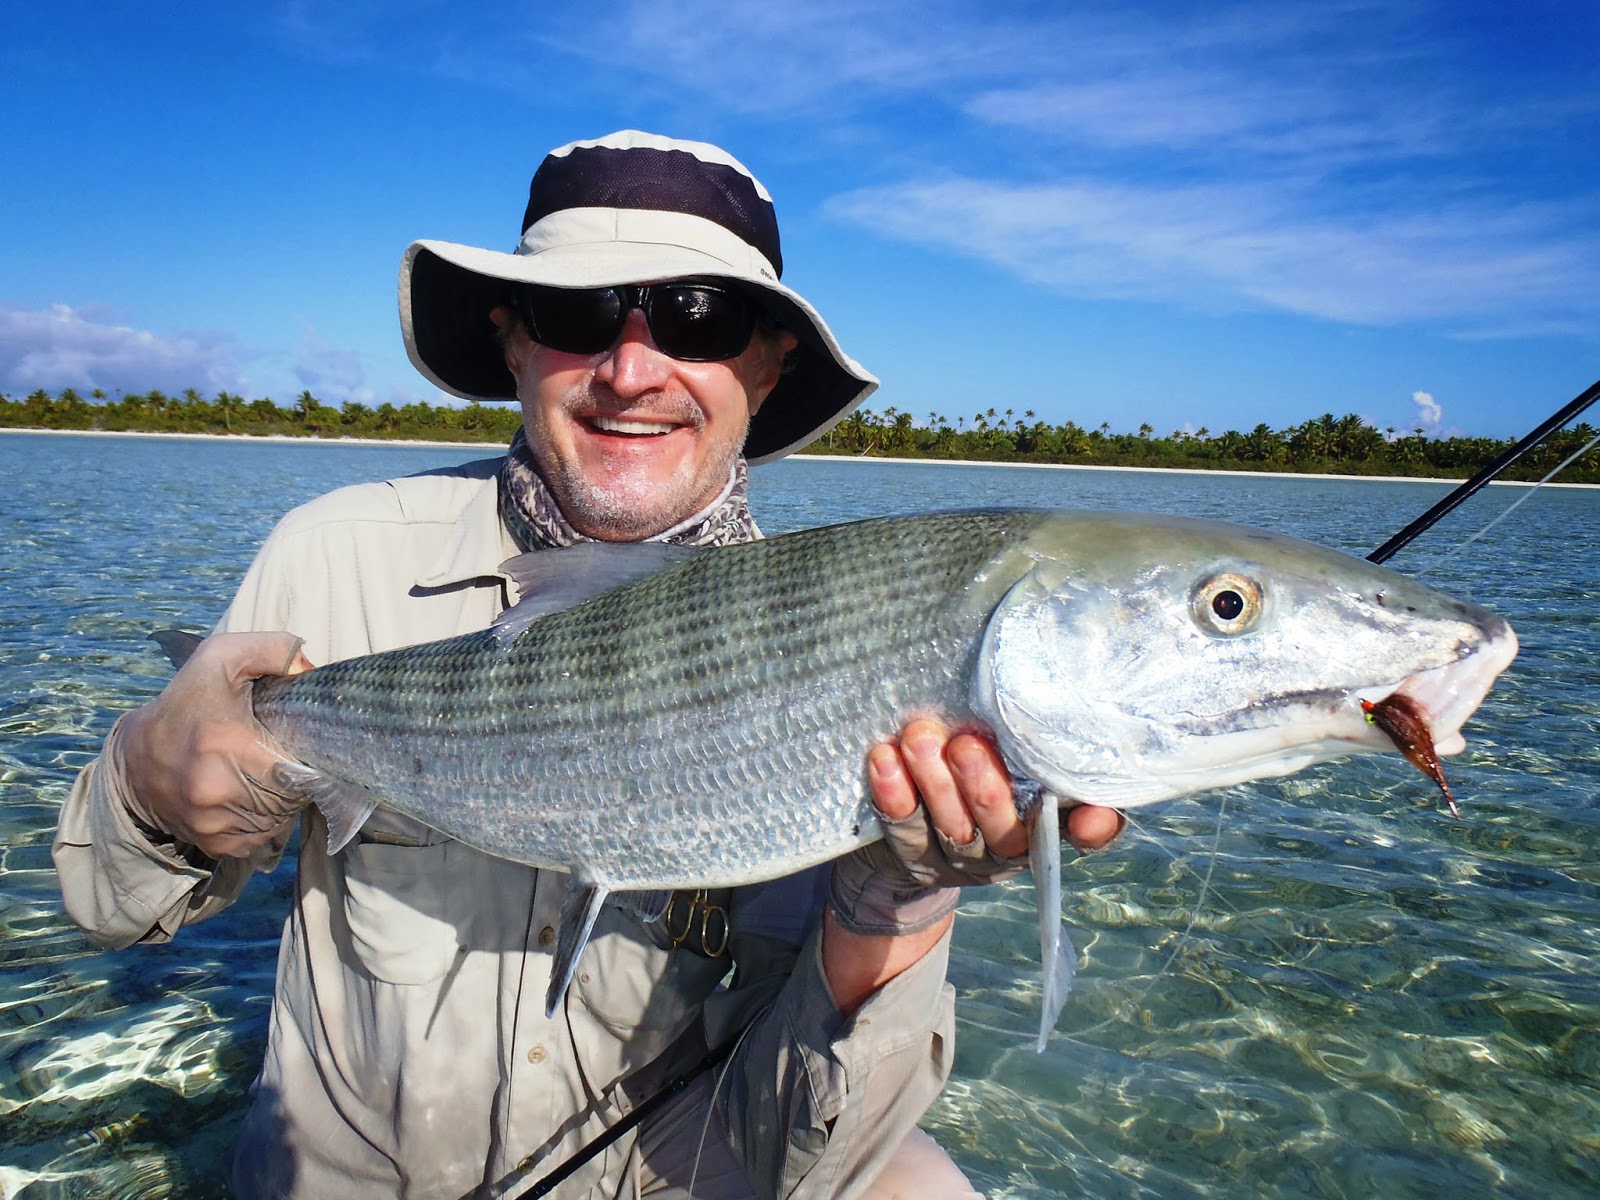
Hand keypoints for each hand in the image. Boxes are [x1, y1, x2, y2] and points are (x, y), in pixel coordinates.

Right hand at [118, 632, 314, 858]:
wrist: (135, 758)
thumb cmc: (187, 703)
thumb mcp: (221, 657)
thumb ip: (273, 649)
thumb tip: (309, 668)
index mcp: (228, 742)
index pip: (303, 763)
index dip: (309, 754)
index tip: (296, 742)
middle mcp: (219, 789)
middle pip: (295, 793)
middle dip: (298, 776)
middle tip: (281, 757)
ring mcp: (215, 822)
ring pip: (281, 818)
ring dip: (281, 801)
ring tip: (263, 775)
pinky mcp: (213, 843)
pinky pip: (259, 838)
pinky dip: (263, 822)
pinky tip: (249, 798)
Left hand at [866, 717, 1127, 875]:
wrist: (912, 820)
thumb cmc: (977, 759)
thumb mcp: (1010, 746)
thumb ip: (1031, 728)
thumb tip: (1054, 681)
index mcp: (1047, 820)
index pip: (1087, 829)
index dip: (1094, 828)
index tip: (1089, 817)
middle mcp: (1010, 847)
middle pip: (1006, 832)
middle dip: (986, 790)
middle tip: (967, 745)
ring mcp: (960, 859)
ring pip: (952, 830)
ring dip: (935, 783)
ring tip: (919, 738)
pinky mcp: (914, 858)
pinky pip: (904, 830)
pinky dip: (893, 794)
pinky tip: (885, 759)